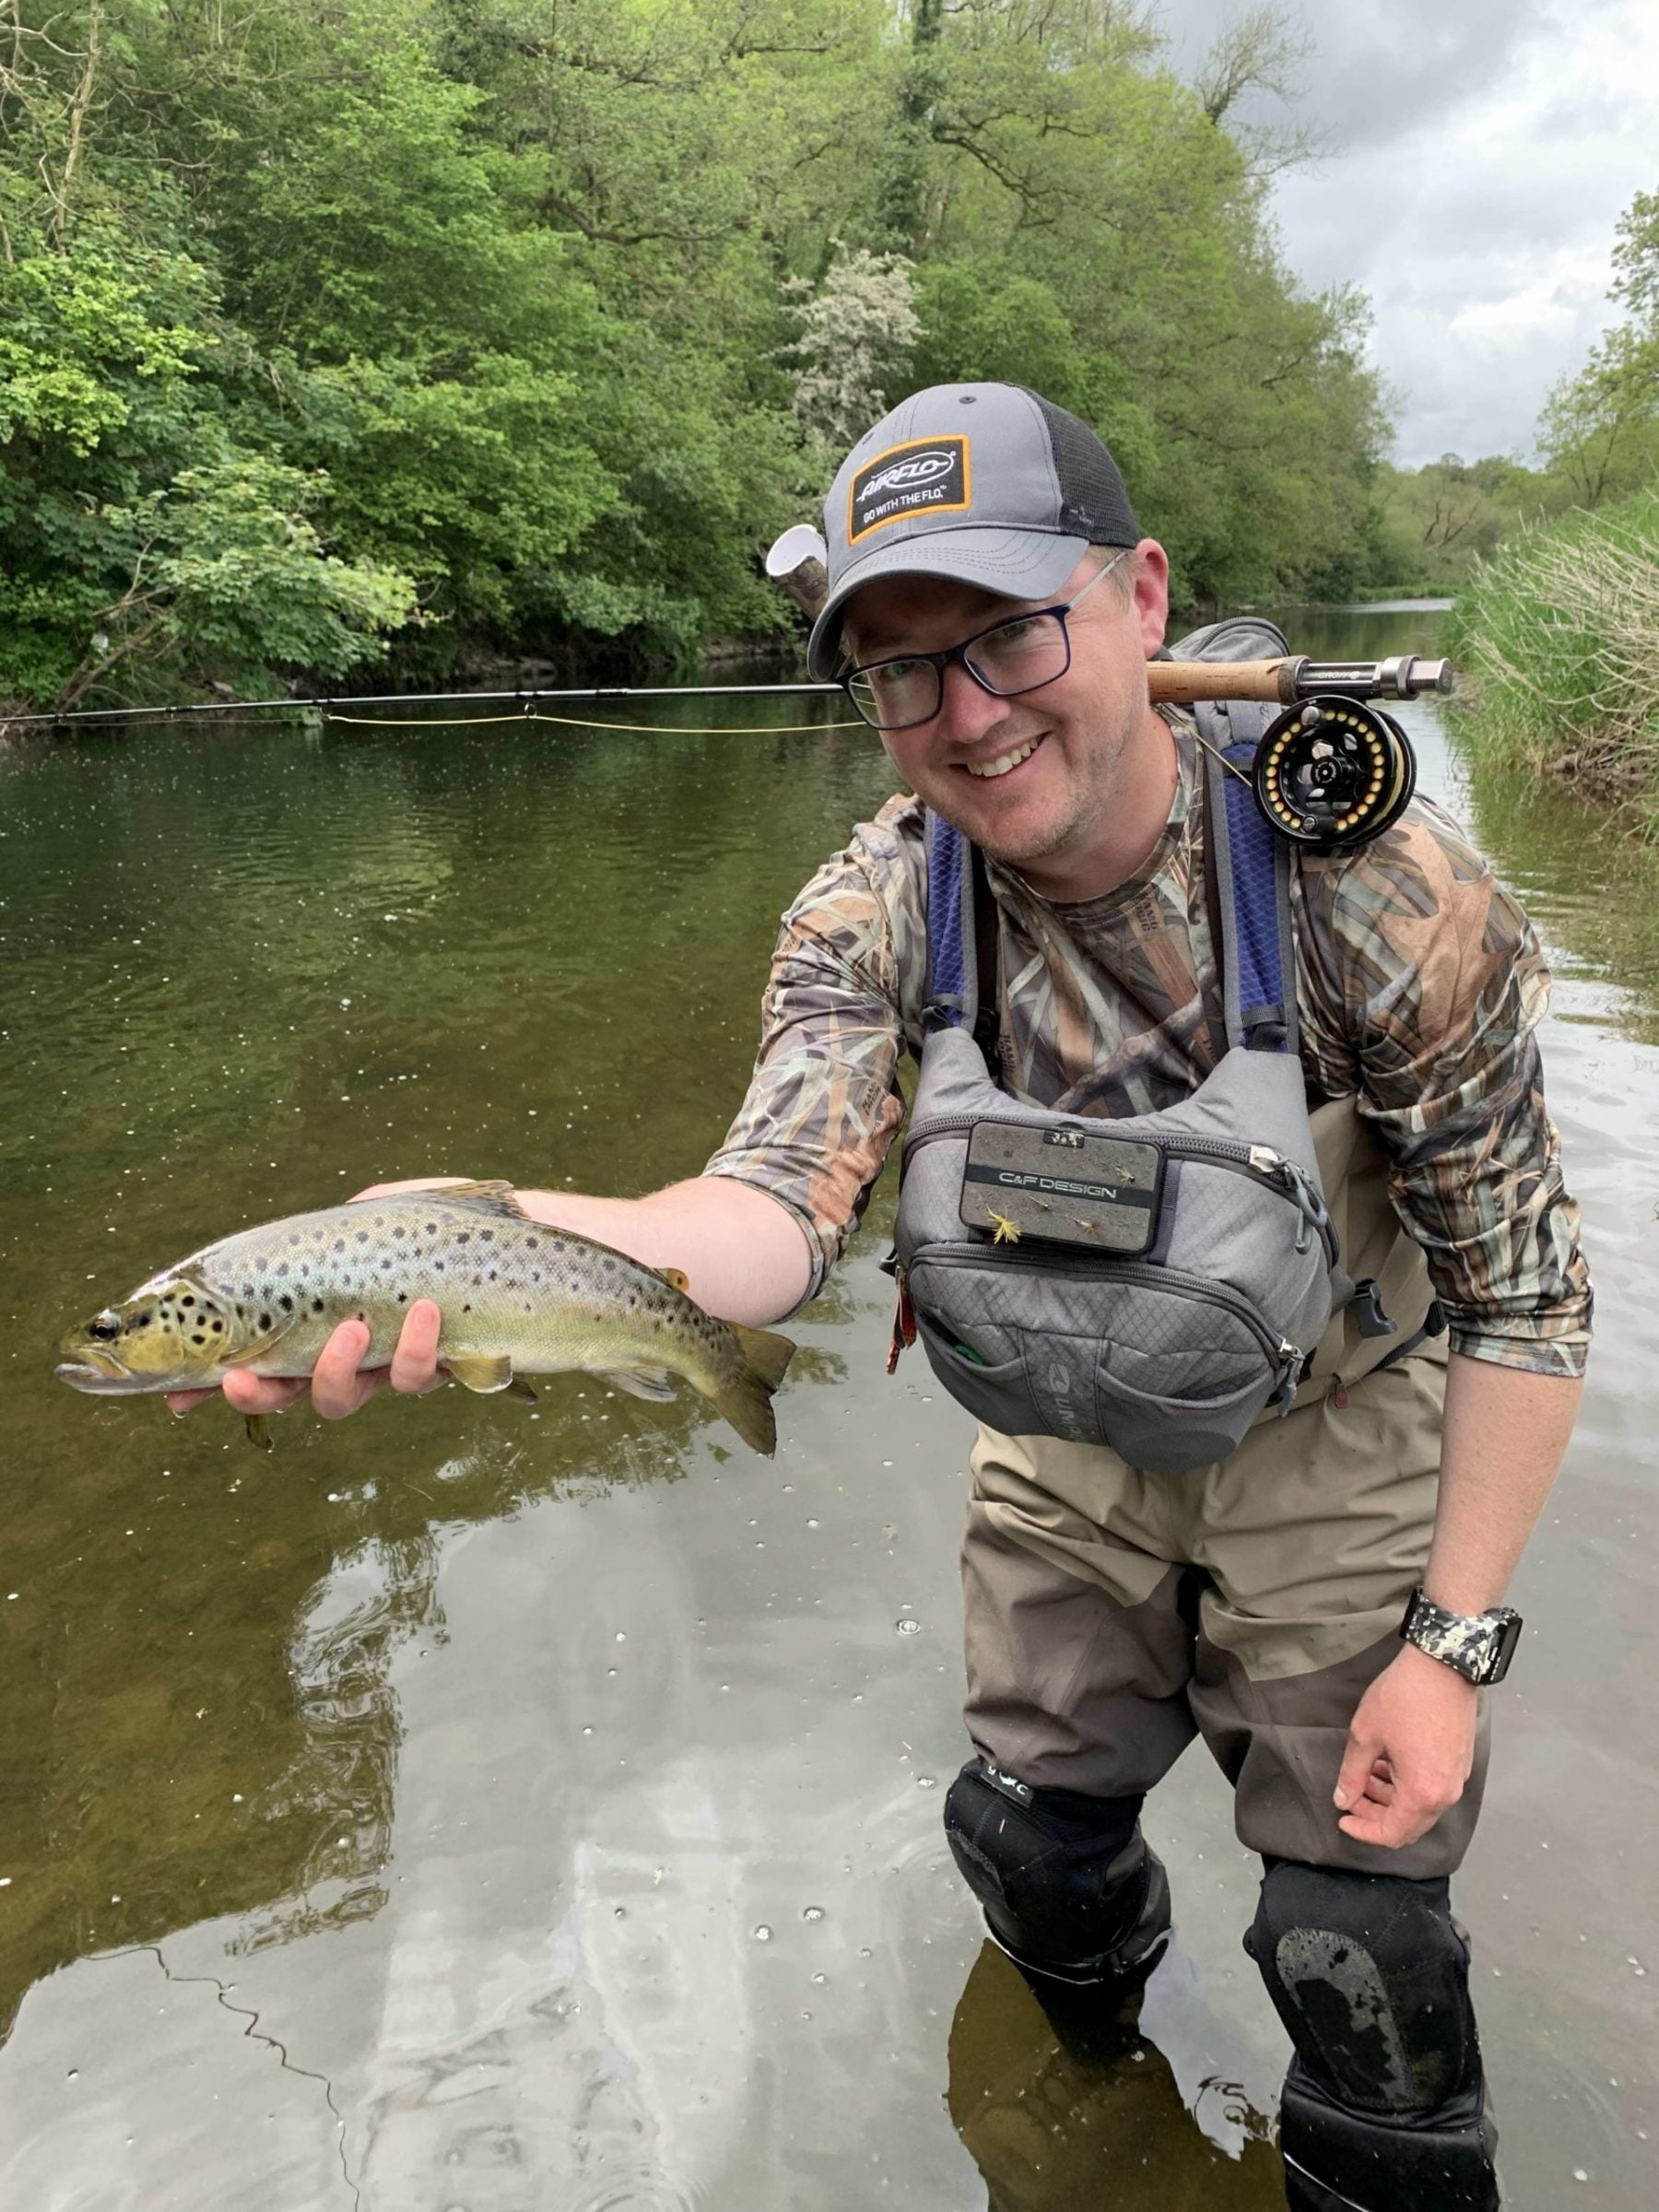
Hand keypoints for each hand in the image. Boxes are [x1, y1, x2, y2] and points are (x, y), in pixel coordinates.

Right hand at [164, 1177, 471, 1421]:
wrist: (535, 1236)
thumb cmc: (453, 1220)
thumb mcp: (376, 1215)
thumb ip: (328, 1239)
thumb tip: (292, 1272)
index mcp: (323, 1309)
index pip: (259, 1350)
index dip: (217, 1381)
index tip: (180, 1399)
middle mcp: (354, 1345)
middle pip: (288, 1388)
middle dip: (257, 1392)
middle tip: (240, 1380)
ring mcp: (395, 1362)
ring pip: (343, 1397)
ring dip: (336, 1370)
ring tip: (353, 1328)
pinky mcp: (443, 1371)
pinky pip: (415, 1379)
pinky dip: (417, 1349)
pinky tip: (428, 1311)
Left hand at [1333, 1643, 1477, 1849]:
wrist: (1443, 1665)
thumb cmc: (1403, 1698)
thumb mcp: (1366, 1735)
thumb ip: (1352, 1774)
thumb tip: (1343, 1799)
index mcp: (1422, 1793)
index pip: (1392, 1833)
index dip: (1364, 1831)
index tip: (1344, 1819)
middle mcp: (1445, 1793)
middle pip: (1409, 1824)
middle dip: (1376, 1815)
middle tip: (1352, 1797)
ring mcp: (1457, 1778)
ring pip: (1421, 1806)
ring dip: (1391, 1797)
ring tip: (1366, 1772)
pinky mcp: (1460, 1761)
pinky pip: (1432, 1788)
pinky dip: (1407, 1784)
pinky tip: (1388, 1761)